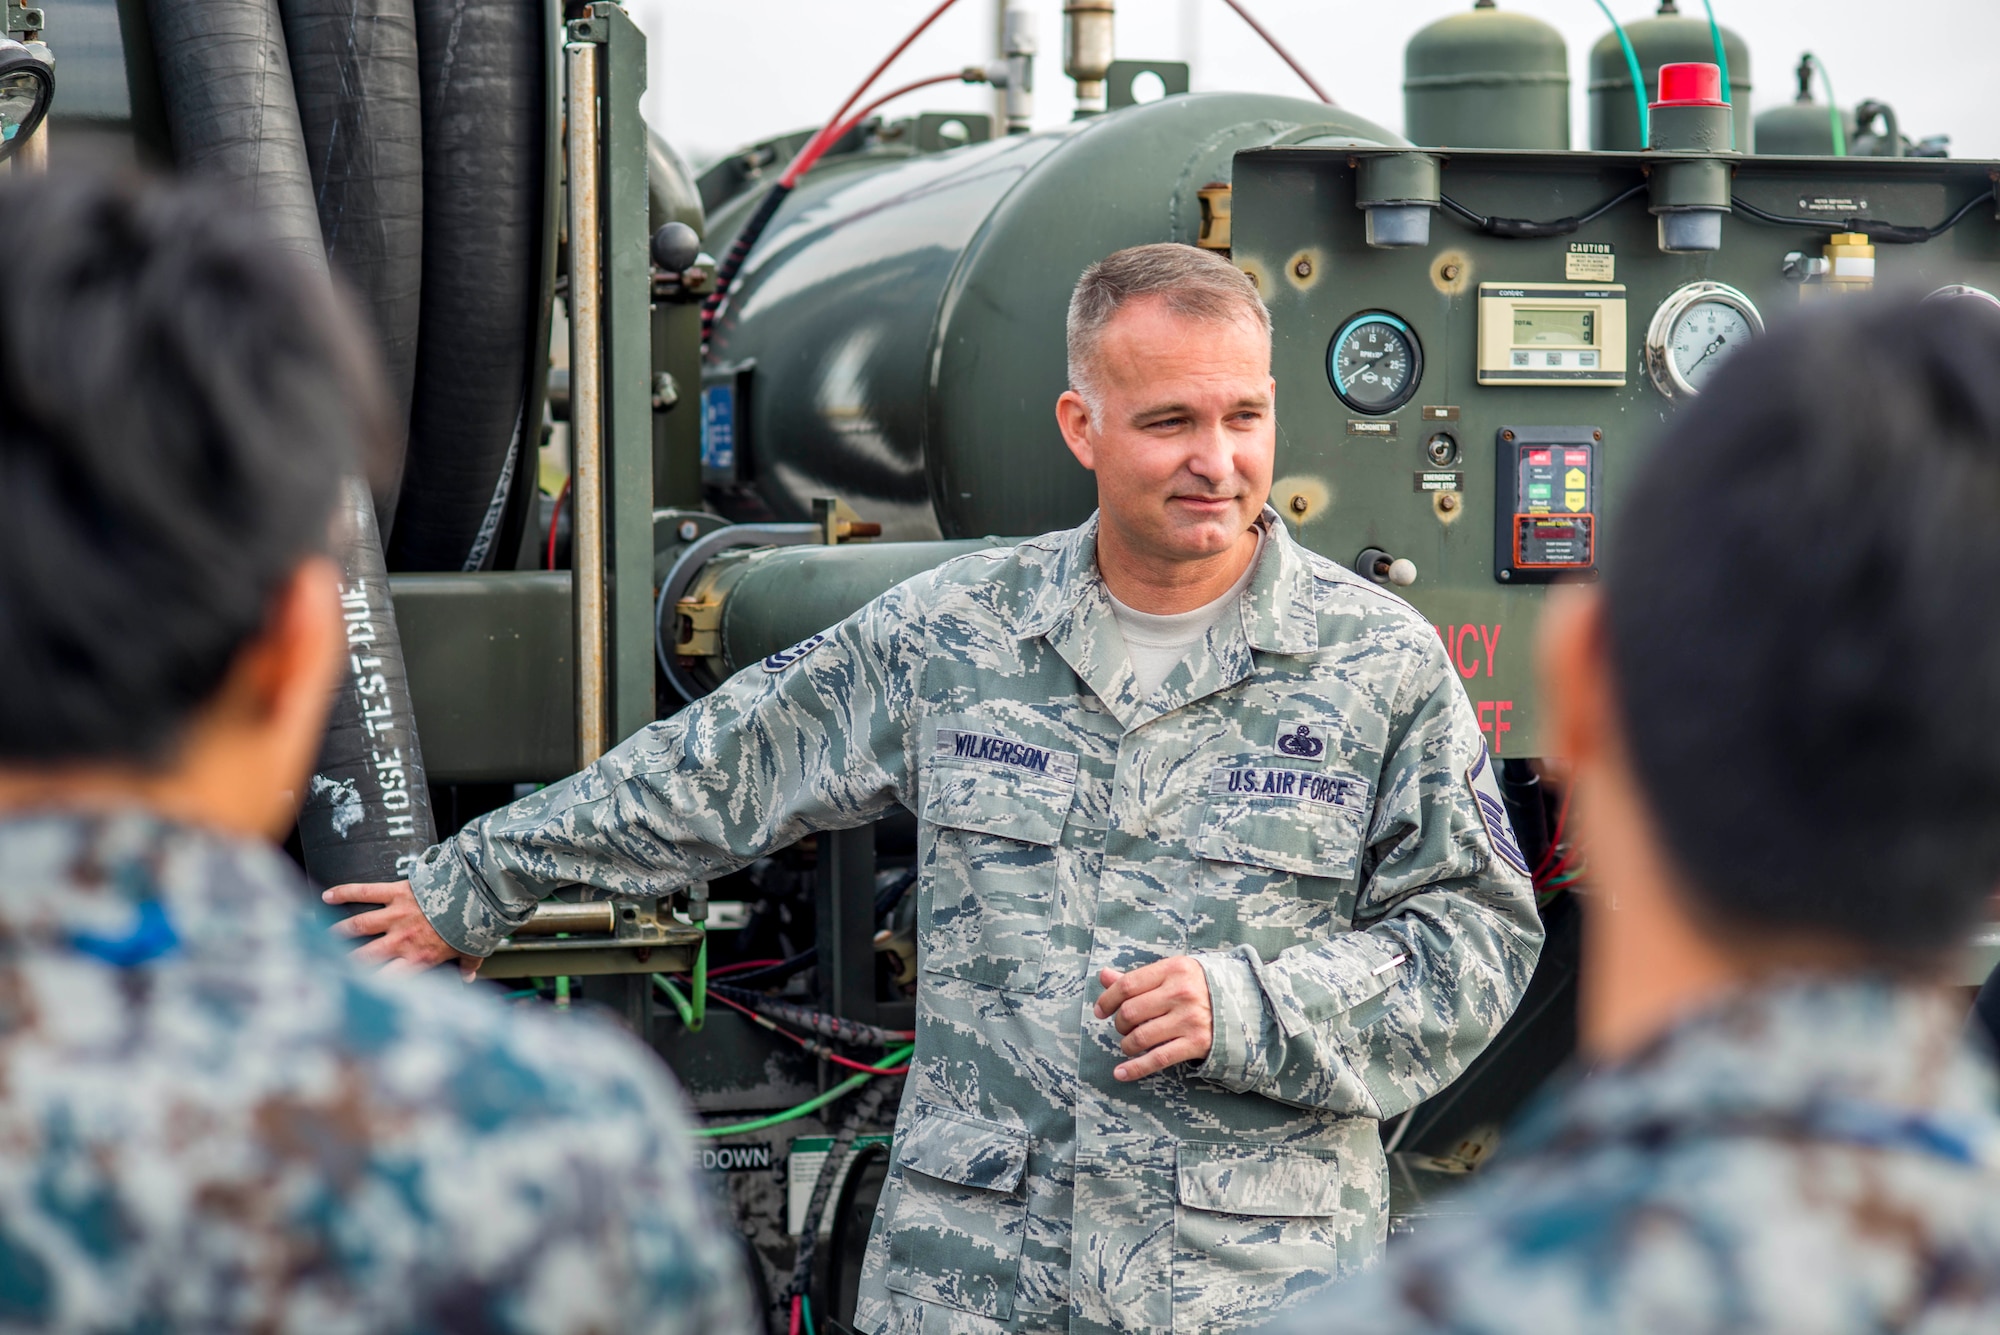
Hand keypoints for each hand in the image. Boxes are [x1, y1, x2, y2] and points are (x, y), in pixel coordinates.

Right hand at [323, 880, 480, 979]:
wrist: (476, 892)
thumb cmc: (474, 921)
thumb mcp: (472, 948)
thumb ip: (467, 965)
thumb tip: (469, 978)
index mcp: (418, 958)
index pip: (385, 980)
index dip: (368, 988)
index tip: (353, 992)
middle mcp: (401, 940)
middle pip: (364, 957)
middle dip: (344, 964)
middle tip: (327, 967)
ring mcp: (396, 916)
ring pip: (358, 926)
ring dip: (337, 931)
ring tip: (321, 936)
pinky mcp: (395, 892)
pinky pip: (365, 892)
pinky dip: (344, 892)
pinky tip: (327, 895)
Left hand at [1093, 957, 1212, 1080]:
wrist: (1244, 1005)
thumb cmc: (1200, 987)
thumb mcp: (1173, 974)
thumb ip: (1138, 978)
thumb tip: (1103, 976)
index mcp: (1174, 969)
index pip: (1127, 985)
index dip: (1107, 999)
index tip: (1100, 1011)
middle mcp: (1181, 993)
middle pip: (1130, 1012)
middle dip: (1119, 1024)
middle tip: (1123, 1027)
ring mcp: (1190, 1019)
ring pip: (1140, 1037)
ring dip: (1126, 1045)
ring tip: (1129, 1044)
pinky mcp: (1197, 1043)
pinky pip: (1157, 1059)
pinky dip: (1135, 1069)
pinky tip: (1120, 1073)